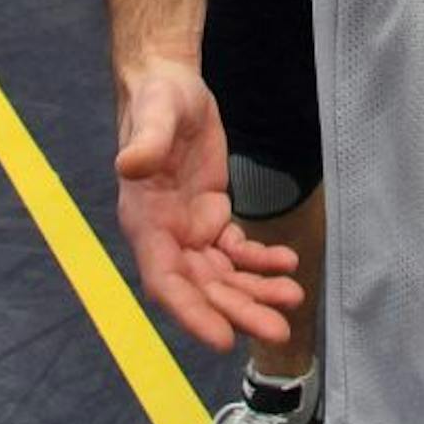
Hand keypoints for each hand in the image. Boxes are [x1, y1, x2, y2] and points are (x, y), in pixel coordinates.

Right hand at [114, 61, 301, 349]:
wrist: (171, 85)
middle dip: (239, 312)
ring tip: (294, 298)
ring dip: (256, 293)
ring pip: (223, 277)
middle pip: (202, 289)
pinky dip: (261, 261)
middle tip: (279, 332)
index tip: (222, 338)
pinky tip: (288, 262)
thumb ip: (146, 142)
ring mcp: (189, 231)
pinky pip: (237, 251)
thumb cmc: (158, 99)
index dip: (191, 313)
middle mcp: (166, 236)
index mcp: (145, 222)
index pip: (165, 280)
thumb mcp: (156, 113)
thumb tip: (129, 165)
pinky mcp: (211, 217)